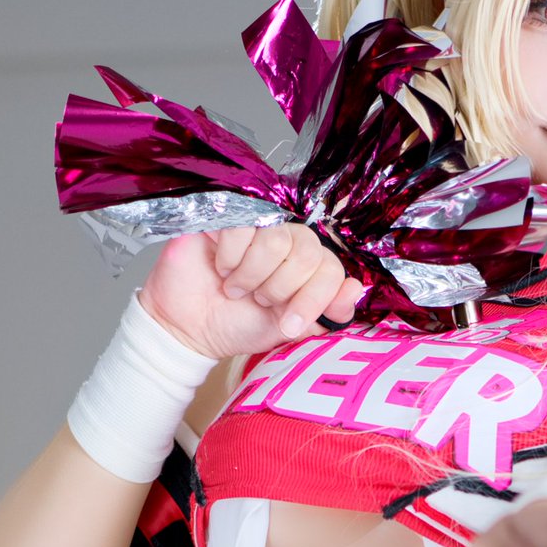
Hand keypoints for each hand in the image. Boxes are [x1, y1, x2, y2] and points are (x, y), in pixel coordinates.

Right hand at [137, 225, 363, 361]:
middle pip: (306, 250)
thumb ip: (324, 314)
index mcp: (308, 267)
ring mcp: (257, 226)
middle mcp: (287, 241)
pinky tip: (221, 268)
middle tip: (259, 300)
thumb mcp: (289, 330)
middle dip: (280, 288)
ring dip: (253, 275)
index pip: (330, 268)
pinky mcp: (227, 216)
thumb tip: (355, 290)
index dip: (314, 298)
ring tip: (237, 288)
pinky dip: (231, 258)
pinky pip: (243, 226)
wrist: (191, 329)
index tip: (290, 324)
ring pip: (275, 240)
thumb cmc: (239, 325)